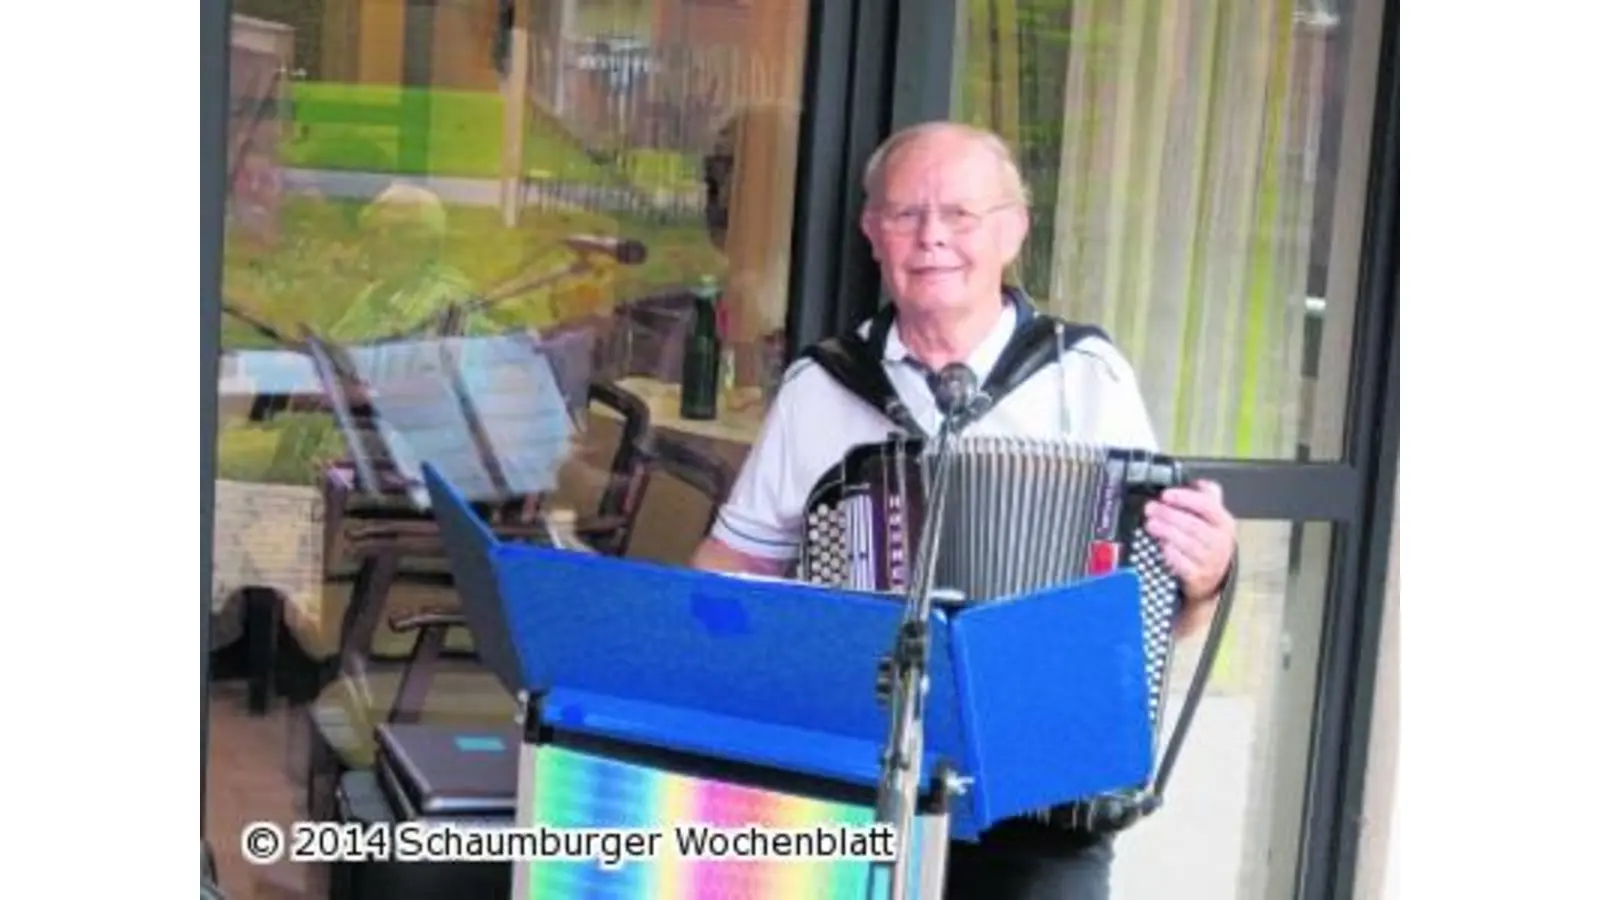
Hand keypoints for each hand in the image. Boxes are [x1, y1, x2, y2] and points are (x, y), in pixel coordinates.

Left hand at [1143, 480, 1236, 600]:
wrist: (1214, 576)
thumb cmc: (1208, 541)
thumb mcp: (1213, 518)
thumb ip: (1206, 497)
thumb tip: (1195, 481)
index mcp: (1223, 522)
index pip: (1207, 506)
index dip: (1185, 498)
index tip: (1166, 495)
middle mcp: (1219, 541)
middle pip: (1193, 525)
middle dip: (1168, 515)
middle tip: (1150, 508)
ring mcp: (1210, 561)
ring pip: (1187, 543)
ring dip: (1166, 532)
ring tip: (1151, 524)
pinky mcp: (1198, 576)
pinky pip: (1182, 563)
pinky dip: (1170, 553)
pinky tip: (1161, 545)